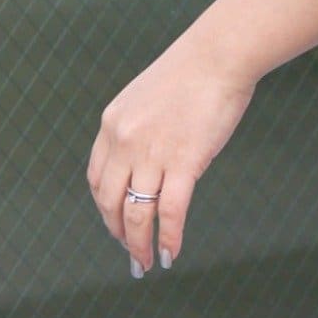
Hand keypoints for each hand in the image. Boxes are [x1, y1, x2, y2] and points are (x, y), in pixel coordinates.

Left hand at [86, 31, 256, 275]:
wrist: (220, 55)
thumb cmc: (196, 72)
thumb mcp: (149, 96)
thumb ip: (141, 128)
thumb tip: (150, 161)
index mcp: (112, 124)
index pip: (97, 178)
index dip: (105, 207)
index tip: (117, 223)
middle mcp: (124, 141)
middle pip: (110, 202)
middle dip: (119, 233)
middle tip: (132, 253)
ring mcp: (152, 153)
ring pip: (137, 213)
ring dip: (140, 245)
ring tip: (148, 263)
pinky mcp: (184, 162)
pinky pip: (170, 211)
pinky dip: (169, 237)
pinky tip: (172, 253)